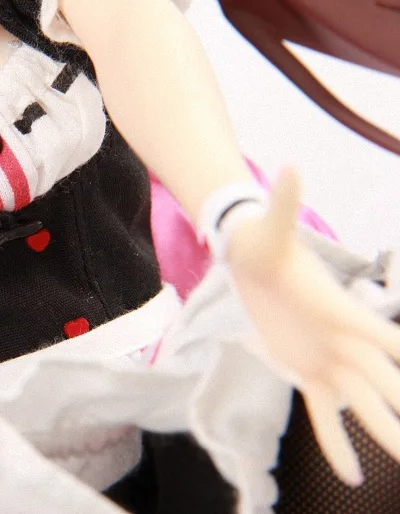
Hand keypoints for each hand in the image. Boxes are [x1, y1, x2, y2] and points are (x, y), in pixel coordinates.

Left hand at [227, 169, 399, 486]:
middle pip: (379, 378)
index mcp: (338, 308)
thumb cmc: (266, 243)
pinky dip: (335, 440)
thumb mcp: (273, 226)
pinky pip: (322, 412)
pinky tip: (349, 472)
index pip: (374, 331)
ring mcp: (326, 358)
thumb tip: (292, 166)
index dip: (388, 344)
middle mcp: (341, 338)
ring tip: (398, 463)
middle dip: (398, 405)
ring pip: (359, 403)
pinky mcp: (305, 369)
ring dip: (379, 433)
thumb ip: (287, 203)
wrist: (253, 257)